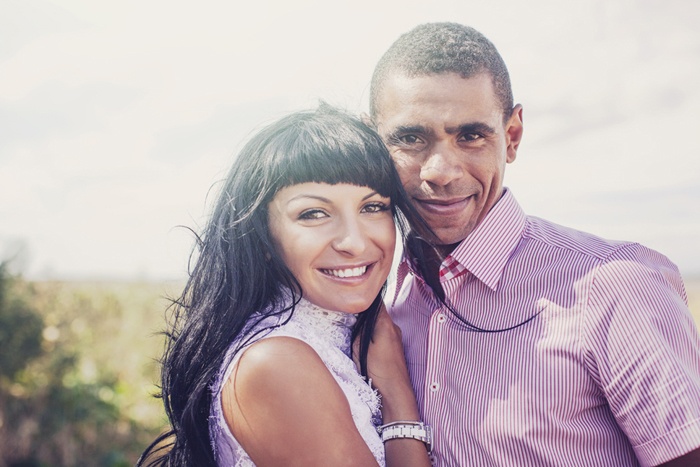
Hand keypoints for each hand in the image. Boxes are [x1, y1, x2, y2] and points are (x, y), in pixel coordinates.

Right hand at [354, 306, 431, 466]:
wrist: (396, 393)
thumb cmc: (380, 371)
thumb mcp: (361, 350)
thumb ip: (358, 332)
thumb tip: (355, 320)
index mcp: (386, 324)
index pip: (376, 303)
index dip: (364, 300)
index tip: (353, 299)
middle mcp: (393, 328)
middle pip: (377, 314)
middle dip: (363, 315)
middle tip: (349, 318)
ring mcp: (395, 338)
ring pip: (379, 325)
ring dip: (368, 327)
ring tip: (356, 333)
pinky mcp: (394, 348)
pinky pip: (382, 335)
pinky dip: (373, 337)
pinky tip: (365, 346)